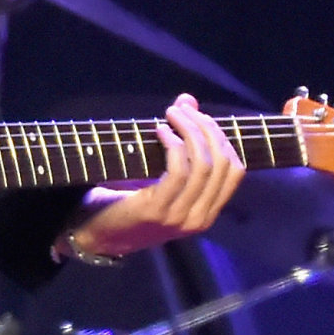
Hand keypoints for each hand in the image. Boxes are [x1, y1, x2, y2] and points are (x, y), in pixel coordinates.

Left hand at [61, 95, 244, 259]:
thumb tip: (189, 100)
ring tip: (173, 114)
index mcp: (207, 212)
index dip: (223, 138)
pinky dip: (172, 144)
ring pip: (202, 164)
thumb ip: (181, 142)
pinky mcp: (157, 211)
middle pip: (221, 163)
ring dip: (189, 130)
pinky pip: (178, 171)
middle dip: (207, 128)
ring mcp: (180, 218)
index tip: (202, 117)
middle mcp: (200, 218)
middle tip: (185, 109)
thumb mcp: (164, 176)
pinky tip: (160, 131)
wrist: (97, 234)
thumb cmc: (131, 202)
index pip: (235, 170)